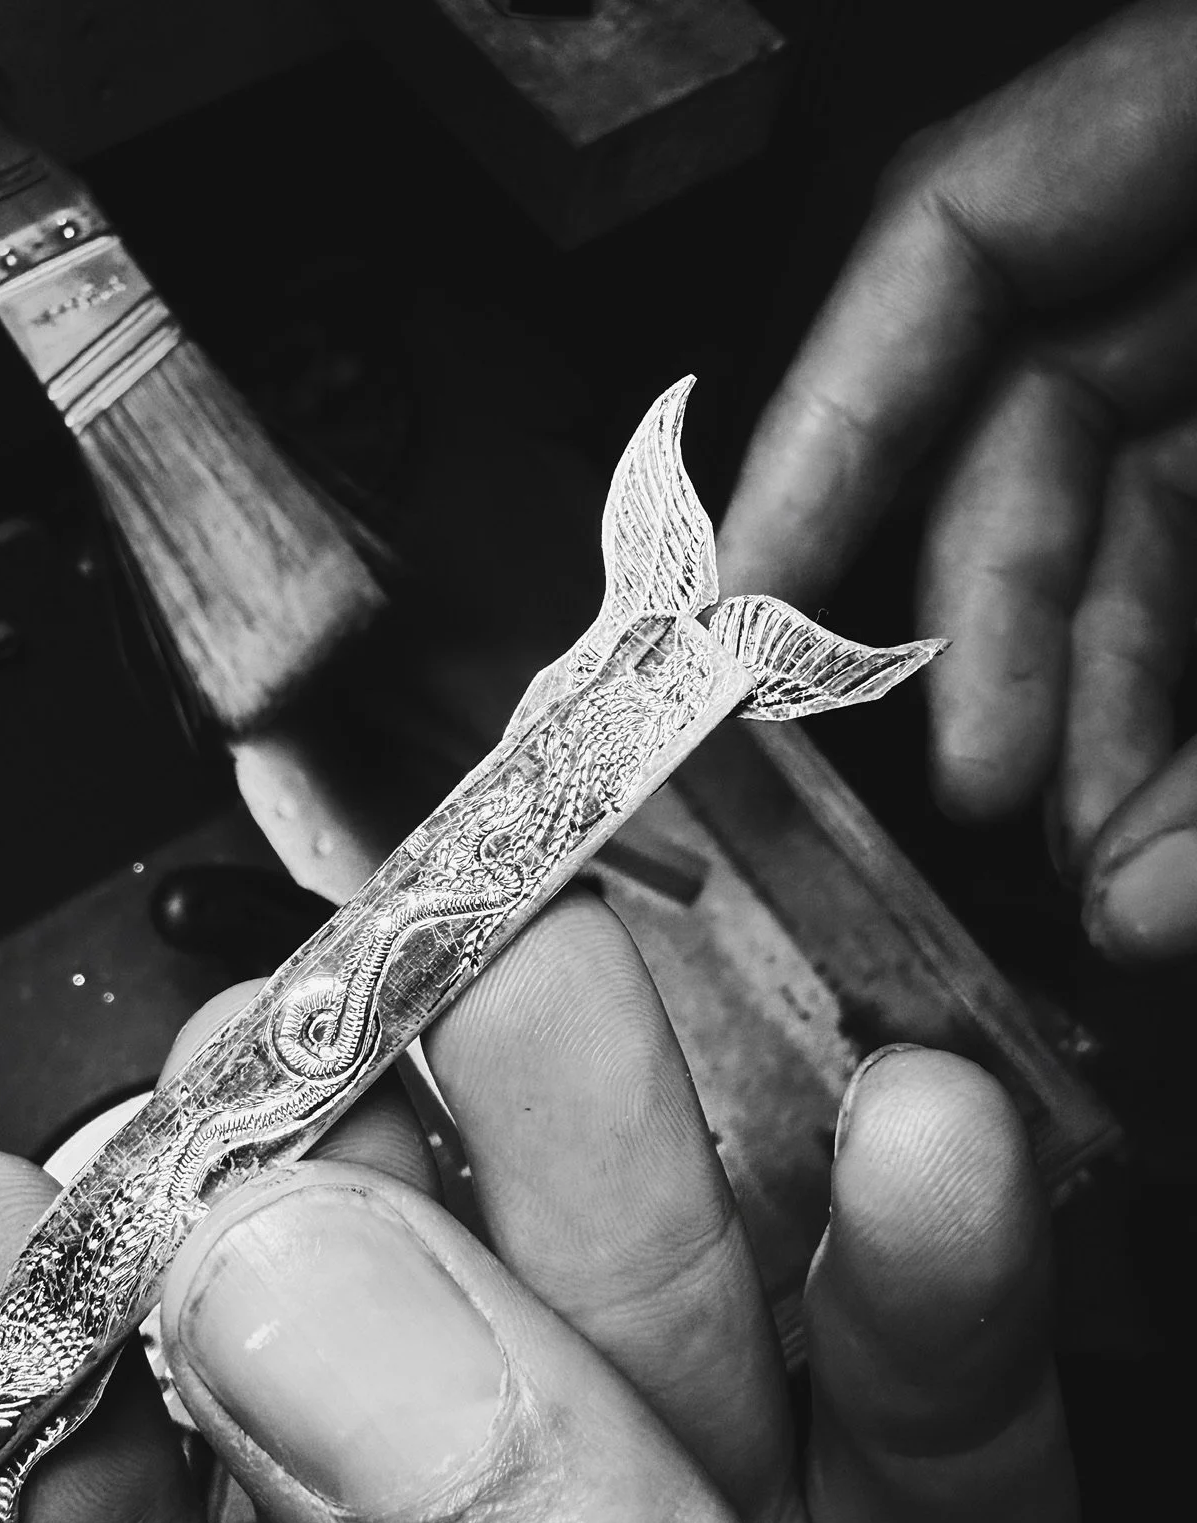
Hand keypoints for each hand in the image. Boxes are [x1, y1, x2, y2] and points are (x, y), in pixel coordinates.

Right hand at [717, 0, 1196, 963]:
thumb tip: (1137, 899)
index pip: (960, 240)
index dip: (834, 416)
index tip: (750, 601)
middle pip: (1027, 437)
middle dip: (991, 642)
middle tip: (971, 800)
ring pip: (1126, 551)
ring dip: (1094, 735)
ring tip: (1097, 884)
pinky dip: (1181, 745)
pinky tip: (1161, 864)